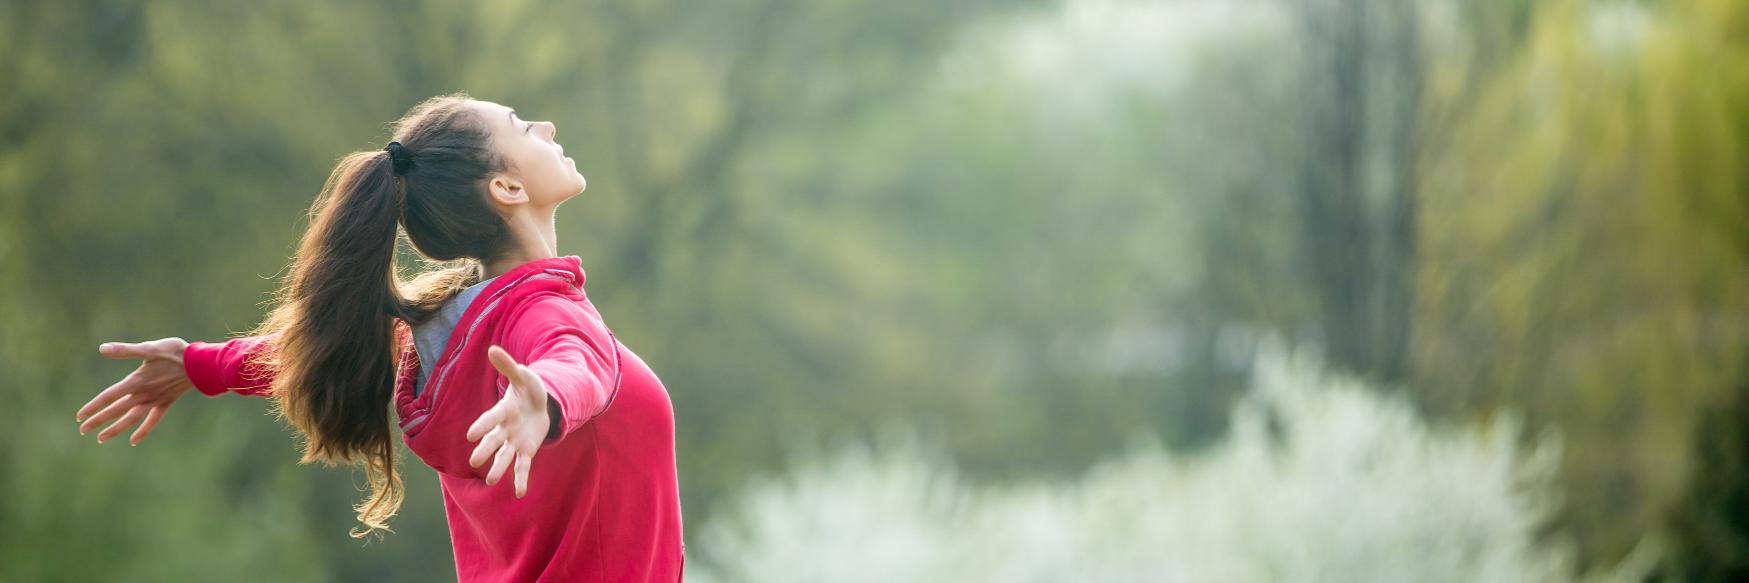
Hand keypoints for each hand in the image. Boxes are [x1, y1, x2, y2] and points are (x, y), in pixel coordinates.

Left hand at [77, 337, 194, 444]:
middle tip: (83, 430)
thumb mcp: (149, 348)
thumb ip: (125, 351)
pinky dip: (143, 430)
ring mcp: (155, 401)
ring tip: (101, 438)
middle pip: (116, 410)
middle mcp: (143, 394)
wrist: (200, 364)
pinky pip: (153, 420)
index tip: (79, 417)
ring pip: (131, 418)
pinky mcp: (166, 403)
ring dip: (116, 428)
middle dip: (99, 420)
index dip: (94, 406)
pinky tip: (133, 440)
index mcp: (136, 381)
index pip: (109, 396)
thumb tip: (102, 348)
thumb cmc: (174, 353)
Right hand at [466, 345, 551, 497]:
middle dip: (485, 450)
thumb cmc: (528, 389)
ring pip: (504, 457)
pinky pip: (522, 467)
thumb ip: (509, 367)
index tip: (470, 435)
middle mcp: (504, 429)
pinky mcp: (526, 451)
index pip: (491, 419)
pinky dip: (521, 480)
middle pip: (493, 441)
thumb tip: (493, 349)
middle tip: (474, 461)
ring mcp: (514, 442)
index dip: (482, 425)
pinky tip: (520, 494)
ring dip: (498, 468)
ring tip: (491, 481)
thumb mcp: (523, 376)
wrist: (540, 404)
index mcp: (503, 411)